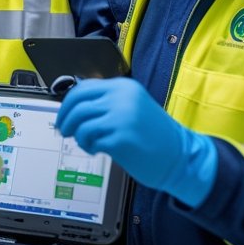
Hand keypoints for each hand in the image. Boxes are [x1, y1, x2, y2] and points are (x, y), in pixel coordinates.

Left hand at [57, 77, 216, 206]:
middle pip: (77, 104)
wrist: (180, 157)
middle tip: (64, 131)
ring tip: (88, 144)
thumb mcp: (131, 108)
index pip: (84, 89)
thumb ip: (107, 103)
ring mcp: (121, 117)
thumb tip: (73, 108)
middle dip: (65, 119)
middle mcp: (122, 97)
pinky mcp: (120, 137)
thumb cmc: (153, 136)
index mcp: (123, 87)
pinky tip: (98, 150)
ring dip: (79, 136)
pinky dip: (88, 146)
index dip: (68, 104)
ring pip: (81, 122)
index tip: (63, 116)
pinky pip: (89, 139)